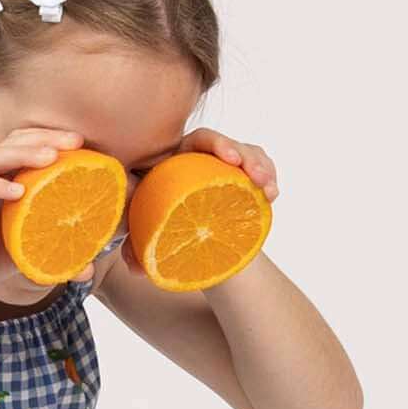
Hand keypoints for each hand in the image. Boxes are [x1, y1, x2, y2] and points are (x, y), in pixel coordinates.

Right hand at [0, 127, 94, 310]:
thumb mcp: (19, 255)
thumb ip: (48, 252)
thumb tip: (86, 269)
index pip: (21, 145)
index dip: (48, 139)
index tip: (79, 144)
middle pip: (10, 142)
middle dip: (43, 139)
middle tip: (74, 142)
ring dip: (23, 155)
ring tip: (51, 158)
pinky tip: (18, 191)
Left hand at [121, 127, 277, 272]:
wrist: (181, 246)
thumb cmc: (158, 232)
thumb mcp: (144, 236)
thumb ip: (135, 248)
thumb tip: (135, 268)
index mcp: (178, 160)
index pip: (200, 140)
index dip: (218, 143)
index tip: (230, 159)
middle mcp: (203, 159)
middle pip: (230, 146)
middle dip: (248, 156)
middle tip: (256, 177)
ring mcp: (225, 169)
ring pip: (249, 157)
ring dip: (262, 168)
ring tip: (269, 191)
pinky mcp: (242, 181)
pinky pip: (259, 173)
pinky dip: (268, 181)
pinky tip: (272, 196)